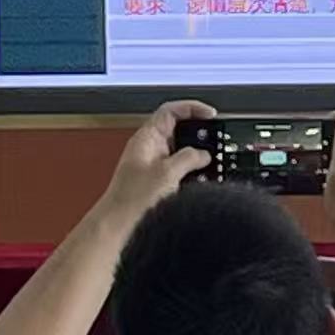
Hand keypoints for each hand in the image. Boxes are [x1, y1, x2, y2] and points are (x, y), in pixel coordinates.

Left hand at [101, 99, 214, 218]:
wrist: (119, 226)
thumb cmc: (130, 199)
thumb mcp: (167, 172)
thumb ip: (190, 157)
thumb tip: (204, 154)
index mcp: (146, 138)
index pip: (171, 110)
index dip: (193, 108)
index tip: (211, 115)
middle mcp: (150, 148)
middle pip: (180, 130)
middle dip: (199, 135)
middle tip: (215, 140)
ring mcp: (155, 165)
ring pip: (183, 151)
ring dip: (197, 156)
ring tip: (211, 162)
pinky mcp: (160, 181)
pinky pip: (182, 169)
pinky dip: (194, 171)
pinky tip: (201, 180)